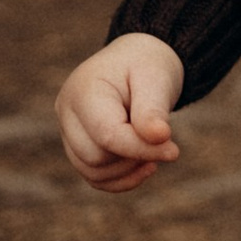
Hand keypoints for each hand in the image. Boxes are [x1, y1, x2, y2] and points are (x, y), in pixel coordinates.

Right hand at [57, 36, 185, 191]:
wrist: (138, 62)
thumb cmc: (147, 66)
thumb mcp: (156, 79)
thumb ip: (153, 110)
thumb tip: (159, 138)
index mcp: (83, 90)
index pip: (106, 135)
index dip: (140, 149)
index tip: (173, 150)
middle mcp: (67, 112)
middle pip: (95, 157)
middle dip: (134, 156)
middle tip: (163, 141)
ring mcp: (68, 131)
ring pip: (93, 172)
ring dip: (128, 169)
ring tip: (154, 148)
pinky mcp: (77, 147)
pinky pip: (95, 178)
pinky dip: (122, 179)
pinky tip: (146, 165)